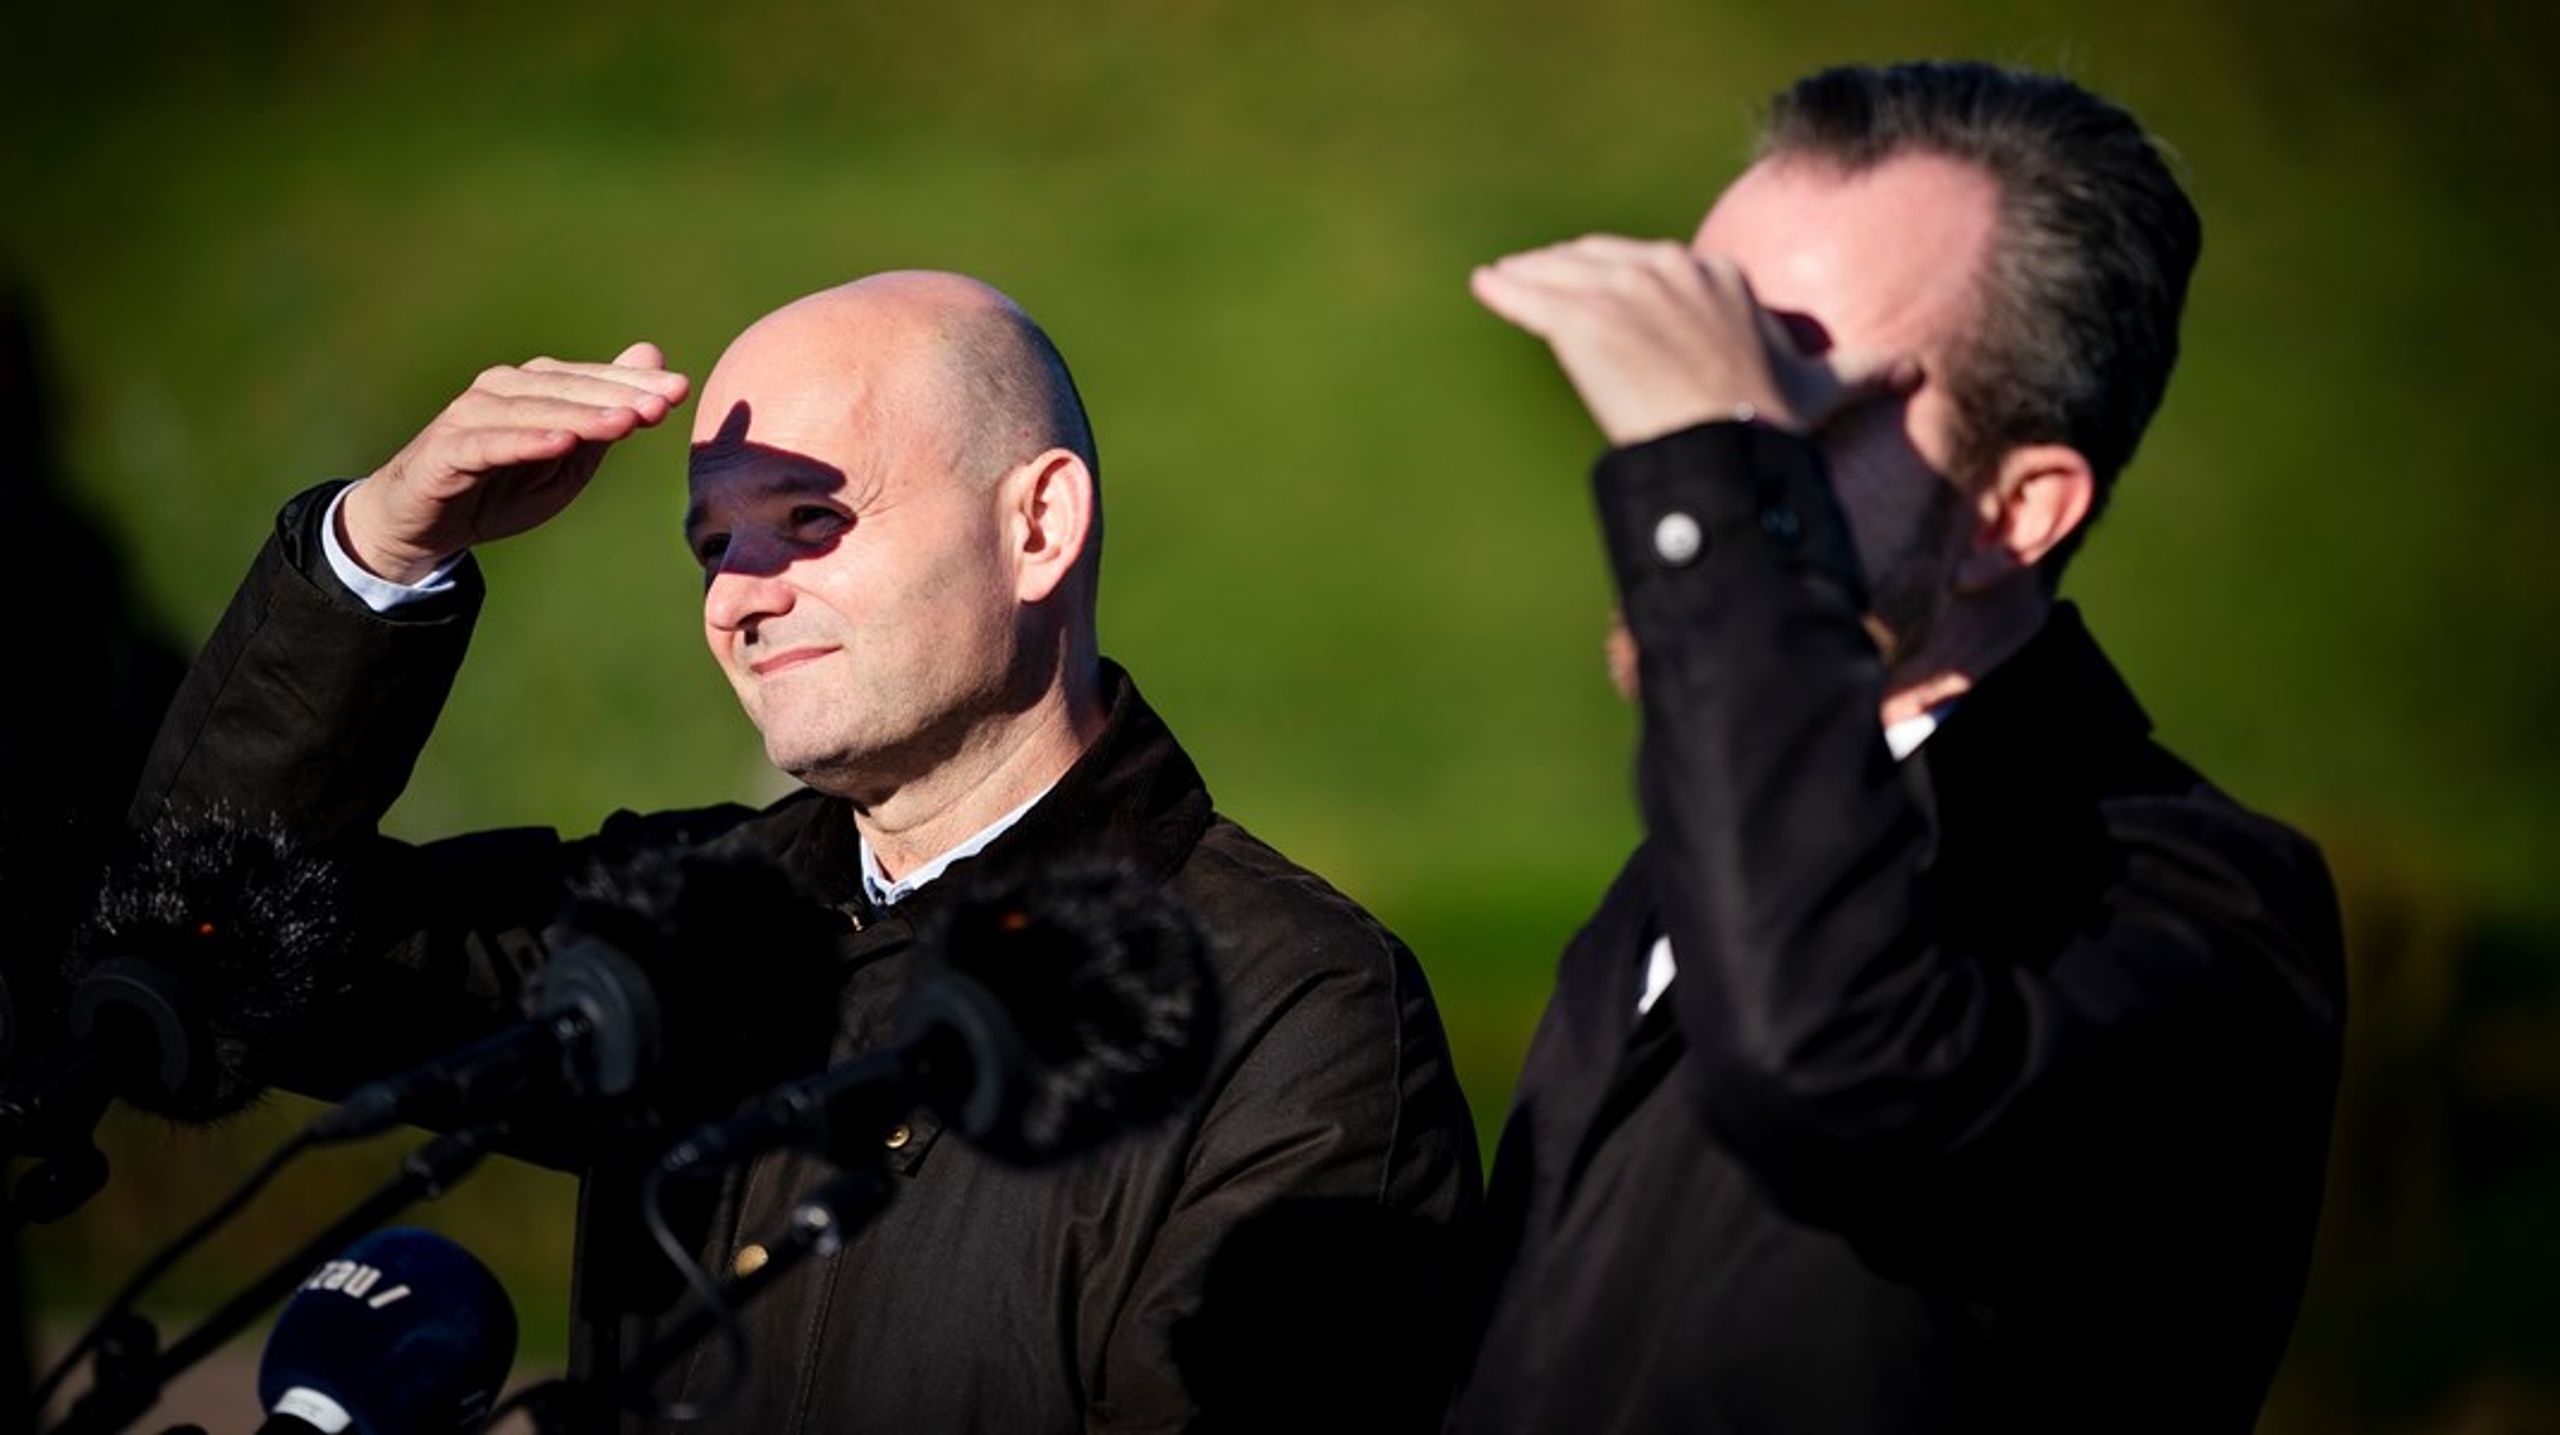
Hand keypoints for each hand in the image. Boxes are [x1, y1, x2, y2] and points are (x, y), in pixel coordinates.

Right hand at [338, 342, 691, 582]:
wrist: (427, 522)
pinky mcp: (447, 449)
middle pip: (567, 388)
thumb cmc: (505, 486)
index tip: (680, 391)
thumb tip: (655, 357)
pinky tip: (561, 444)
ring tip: (623, 423)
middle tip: (661, 406)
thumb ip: (609, 412)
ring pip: (533, 410)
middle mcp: (502, 389)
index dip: (635, 383)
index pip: (592, 379)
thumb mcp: (570, 458)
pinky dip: (526, 441)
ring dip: (581, 416)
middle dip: (616, 396)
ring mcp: (471, 415)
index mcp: (536, 387)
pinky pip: (490, 443)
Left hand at [1470, 235, 1917, 445]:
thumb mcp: (1823, 388)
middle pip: (1605, 260)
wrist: (1726, 442)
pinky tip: (1486, 286)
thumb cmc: (1773, 420)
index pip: (1658, 264)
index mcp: (1716, 276)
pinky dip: (1507, 292)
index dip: (1627, 275)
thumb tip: (1915, 369)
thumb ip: (1861, 371)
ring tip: (1503, 280)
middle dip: (1570, 266)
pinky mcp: (1580, 319)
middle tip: (1538, 275)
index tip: (1605, 286)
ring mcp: (1621, 290)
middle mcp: (1667, 271)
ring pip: (1564, 276)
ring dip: (1530, 276)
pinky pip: (1534, 299)